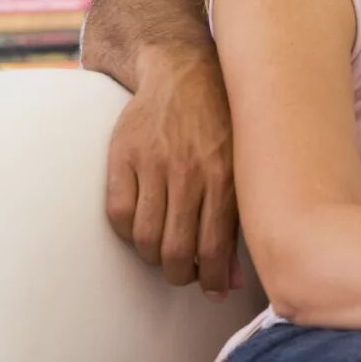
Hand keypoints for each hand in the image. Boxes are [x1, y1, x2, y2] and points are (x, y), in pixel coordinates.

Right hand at [104, 48, 240, 297]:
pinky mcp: (124, 155)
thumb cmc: (223, 121)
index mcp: (225, 175)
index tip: (212, 290)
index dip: (211, 278)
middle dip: (181, 274)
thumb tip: (232, 277)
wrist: (185, 71)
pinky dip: (127, 233)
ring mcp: (154, 163)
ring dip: (153, 258)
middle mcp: (189, 172)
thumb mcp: (242, 162)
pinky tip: (141, 231)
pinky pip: (118, 213)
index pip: (214, 246)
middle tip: (185, 275)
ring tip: (164, 257)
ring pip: (145, 237)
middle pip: (175, 248)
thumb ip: (239, 215)